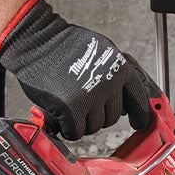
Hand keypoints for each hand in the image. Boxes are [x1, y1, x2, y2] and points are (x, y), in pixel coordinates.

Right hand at [0, 0, 153, 140]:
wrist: (37, 41)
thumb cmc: (63, 45)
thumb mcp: (101, 51)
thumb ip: (113, 73)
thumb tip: (122, 98)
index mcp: (120, 68)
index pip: (138, 99)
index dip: (138, 115)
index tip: (137, 123)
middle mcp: (109, 83)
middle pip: (112, 118)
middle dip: (97, 116)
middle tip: (81, 104)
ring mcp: (91, 96)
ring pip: (94, 127)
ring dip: (81, 122)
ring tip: (69, 104)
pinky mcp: (72, 109)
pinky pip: (76, 132)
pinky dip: (67, 128)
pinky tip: (60, 114)